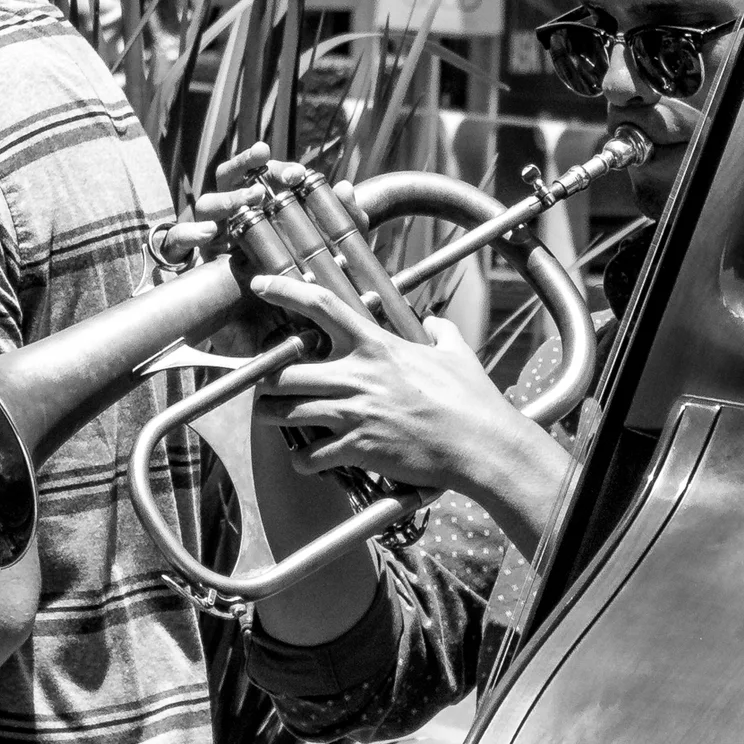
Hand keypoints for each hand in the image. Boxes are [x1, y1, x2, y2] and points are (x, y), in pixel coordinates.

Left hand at [254, 274, 519, 502]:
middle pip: (284, 370)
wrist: (483, 447)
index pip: (320, 305)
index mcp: (377, 345)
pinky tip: (308, 458)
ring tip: (271, 416)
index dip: (284, 290)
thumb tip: (434, 322)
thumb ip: (441, 331)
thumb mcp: (457, 353)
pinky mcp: (359, 448)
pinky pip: (310, 455)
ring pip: (286, 412)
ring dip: (272, 416)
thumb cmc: (473, 400)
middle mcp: (359, 375)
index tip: (260, 285)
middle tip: (264, 383)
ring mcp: (356, 413)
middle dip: (265, 379)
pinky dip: (303, 459)